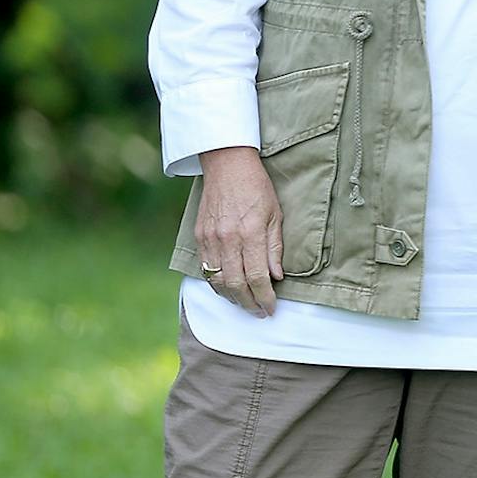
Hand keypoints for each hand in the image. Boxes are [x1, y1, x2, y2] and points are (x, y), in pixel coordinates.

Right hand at [196, 146, 283, 317]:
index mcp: (250, 233)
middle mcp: (228, 239)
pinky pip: (205, 269)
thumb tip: (277, 276)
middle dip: (249, 303)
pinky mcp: (199, 236)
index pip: (257, 277)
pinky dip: (217, 283)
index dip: (264, 297)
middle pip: (236, 284)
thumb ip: (275, 247)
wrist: (227, 165)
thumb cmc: (257, 187)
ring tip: (245, 303)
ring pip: (218, 281)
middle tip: (259, 313)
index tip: (271, 309)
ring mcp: (210, 239)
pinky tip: (228, 288)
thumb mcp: (275, 214)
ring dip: (232, 297)